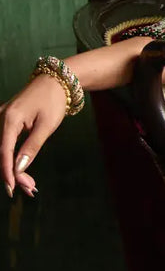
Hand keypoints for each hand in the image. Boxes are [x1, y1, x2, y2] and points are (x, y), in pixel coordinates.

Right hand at [0, 75, 68, 197]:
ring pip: (2, 150)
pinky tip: (23, 172)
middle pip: (1, 153)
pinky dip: (13, 159)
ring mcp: (1, 119)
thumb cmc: (53, 101)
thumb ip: (32, 147)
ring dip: (13, 169)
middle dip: (13, 173)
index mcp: (9, 119)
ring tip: (30, 185)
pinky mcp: (5, 122)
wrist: (54, 81)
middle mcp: (0, 119)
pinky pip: (5, 144)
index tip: (12, 189)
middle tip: (31, 189)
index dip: (7, 172)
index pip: (4, 151)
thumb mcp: (46, 126)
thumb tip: (19, 168)